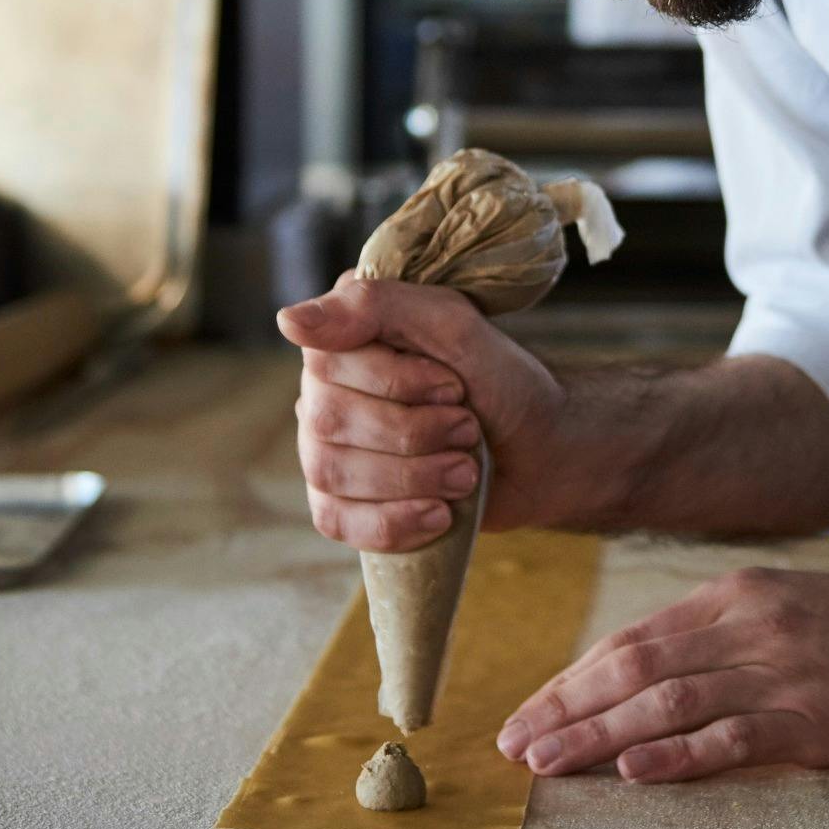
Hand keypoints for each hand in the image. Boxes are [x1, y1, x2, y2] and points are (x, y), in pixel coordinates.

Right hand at [277, 274, 569, 550]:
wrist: (542, 451)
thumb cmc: (501, 381)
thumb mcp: (456, 325)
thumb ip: (377, 306)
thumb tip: (287, 321)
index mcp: (345, 337)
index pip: (328, 362)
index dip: (397, 383)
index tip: (455, 387)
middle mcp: (324, 390)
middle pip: (328, 423)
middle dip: (412, 434)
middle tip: (468, 429)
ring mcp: (328, 449)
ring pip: (330, 473)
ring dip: (411, 478)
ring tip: (466, 472)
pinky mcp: (344, 503)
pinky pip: (335, 522)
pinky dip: (392, 523)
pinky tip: (438, 515)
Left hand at [498, 567, 828, 783]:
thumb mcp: (787, 608)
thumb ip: (719, 635)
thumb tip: (641, 673)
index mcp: (737, 596)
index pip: (633, 639)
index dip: (573, 678)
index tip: (529, 711)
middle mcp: (752, 628)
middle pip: (637, 669)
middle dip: (568, 708)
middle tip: (517, 744)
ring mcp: (785, 674)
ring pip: (671, 703)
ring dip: (600, 735)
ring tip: (551, 763)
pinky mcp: (819, 721)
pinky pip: (735, 739)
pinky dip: (679, 756)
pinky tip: (635, 771)